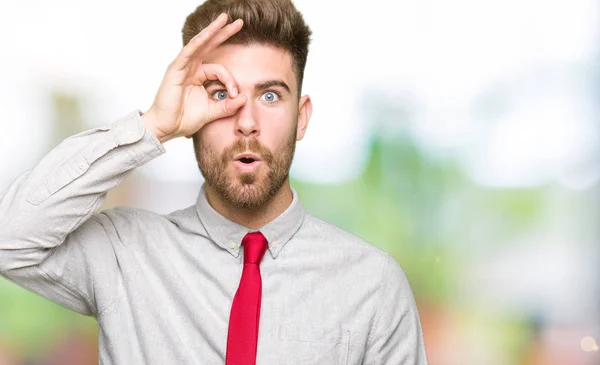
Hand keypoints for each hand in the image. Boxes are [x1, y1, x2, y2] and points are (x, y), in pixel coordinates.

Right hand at [142, 13, 246, 142]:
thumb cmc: (184, 120)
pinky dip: (199, 42)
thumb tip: (244, 98)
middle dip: (224, 33)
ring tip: (225, 19)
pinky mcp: (175, 69)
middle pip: (210, 46)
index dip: (230, 80)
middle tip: (238, 22)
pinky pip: (188, 52)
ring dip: (213, 30)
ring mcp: (182, 67)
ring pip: (200, 44)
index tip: (234, 94)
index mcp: (199, 76)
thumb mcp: (212, 111)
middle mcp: (190, 68)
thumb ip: (228, 106)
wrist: (167, 128)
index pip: (220, 70)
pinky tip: (208, 33)